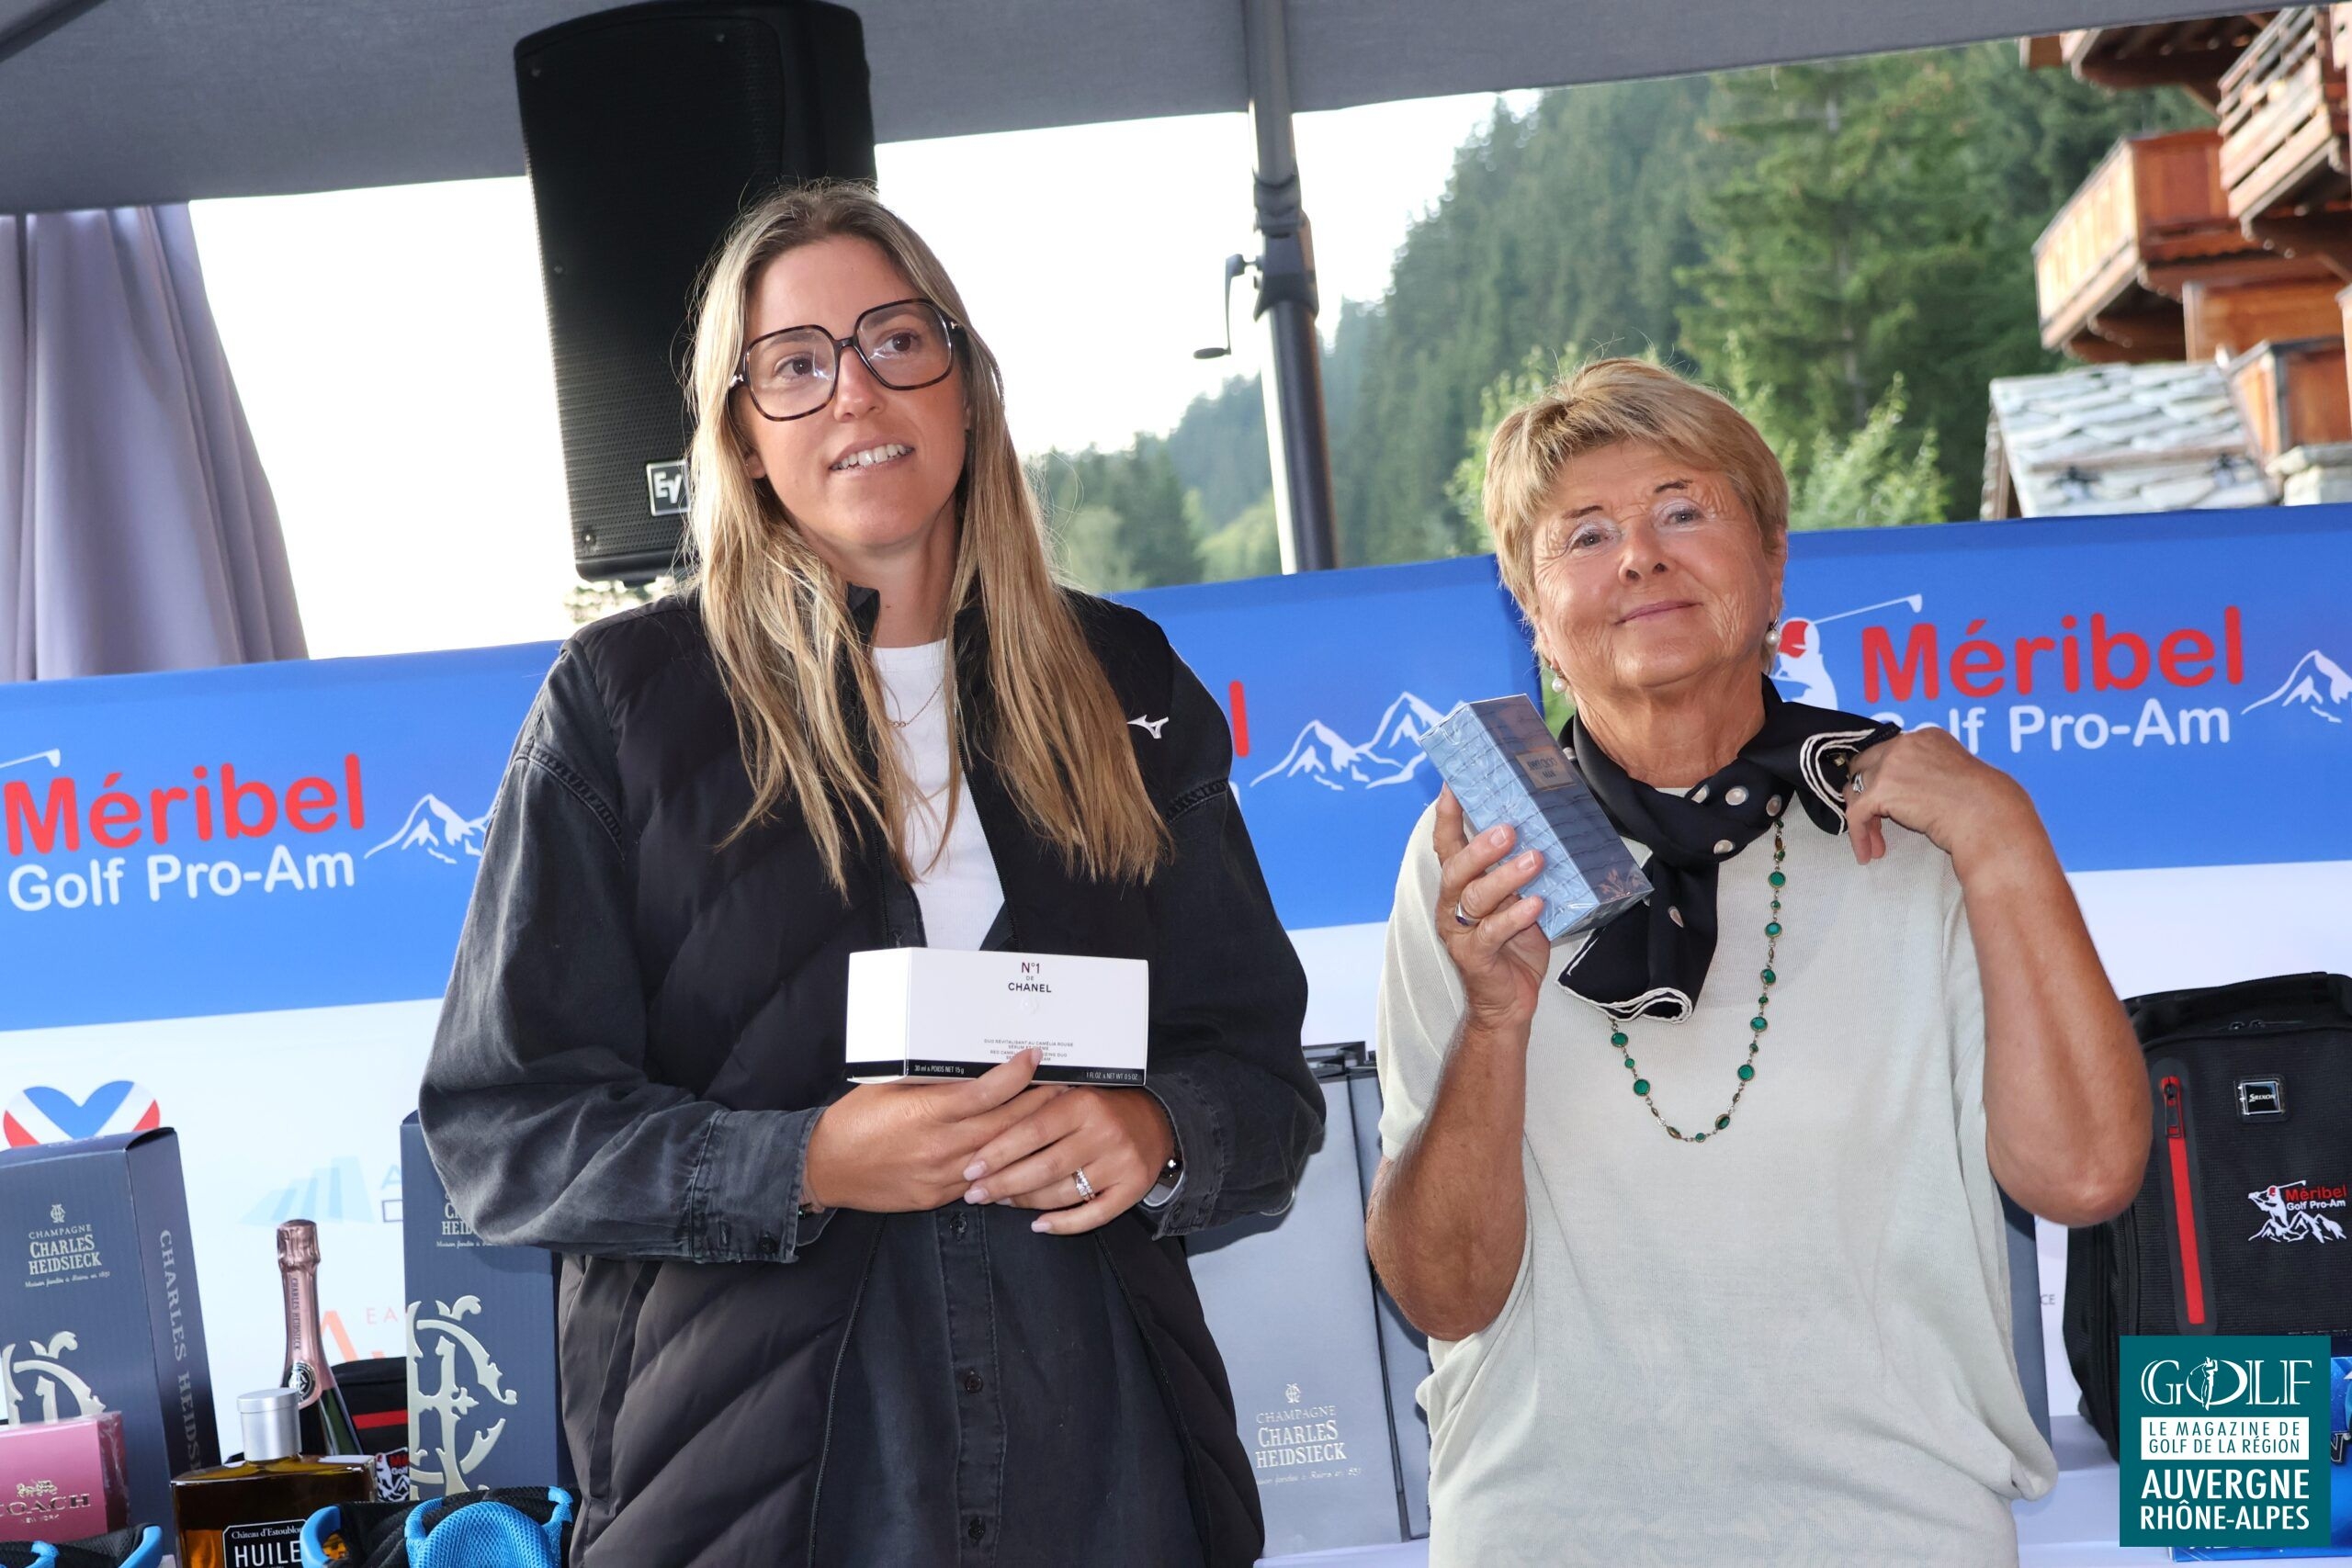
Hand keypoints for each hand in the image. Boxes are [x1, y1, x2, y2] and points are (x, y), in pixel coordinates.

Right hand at [803, 1049, 1067, 1213]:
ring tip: (1053, 1115)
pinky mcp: (939, 1196)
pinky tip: (1025, 1153)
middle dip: (1037, 1101)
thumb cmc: (856, 1120)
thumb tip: (969, 1064)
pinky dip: (1006, 1165)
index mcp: (927, 1113)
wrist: (826, 1168)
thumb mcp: (890, 1086)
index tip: (1034, 1057)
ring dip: (1029, 1135)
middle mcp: (940, 1146)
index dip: (1016, 1074)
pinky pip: (983, 1181)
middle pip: (1004, 1123)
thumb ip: (931, 1079)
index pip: (986, 1092)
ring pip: (1000, 1155)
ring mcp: (942, 1176)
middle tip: (1063, 1083)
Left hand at [959, 1087, 1175, 1235]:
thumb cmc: (1098, 1108)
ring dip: (1026, 1202)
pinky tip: (1038, 1225)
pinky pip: (1092, 1215)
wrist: (1154, 1121)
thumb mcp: (1070, 1094)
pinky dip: (1062, 1224)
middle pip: (1044, 1167)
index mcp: (1083, 1103)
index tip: (971, 1168)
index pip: (1032, 1131)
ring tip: (1000, 1201)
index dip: (997, 1152)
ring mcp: (1120, 1163)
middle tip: (975, 1194)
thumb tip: (981, 1125)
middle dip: (1003, 1183)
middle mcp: (1104, 1132)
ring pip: (1063, 1193)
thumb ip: (1034, 1106)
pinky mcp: (1133, 1189)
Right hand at [1432, 787, 1550, 1030]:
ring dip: (1506, 876)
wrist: (1510, 1001)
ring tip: (1535, 860)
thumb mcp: (1519, 900)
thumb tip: (1549, 832)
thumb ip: (1522, 872)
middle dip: (1481, 846)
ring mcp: (1461, 931)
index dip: (1447, 815)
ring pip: (1476, 897)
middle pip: (1457, 868)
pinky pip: (1492, 932)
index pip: (1447, 844)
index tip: (1453, 785)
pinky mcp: (1475, 956)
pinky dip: (1515, 916)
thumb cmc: (1515, 945)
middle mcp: (1454, 904)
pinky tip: (1536, 903)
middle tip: (1509, 829)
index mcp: (1460, 885)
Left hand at [1843, 728, 2038, 869]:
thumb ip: (1925, 771)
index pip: (1886, 753)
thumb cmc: (1979, 803)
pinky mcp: (1881, 789)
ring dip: (1864, 820)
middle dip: (1866, 795)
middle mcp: (1904, 743)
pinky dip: (1859, 836)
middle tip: (1875, 822)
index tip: (1885, 804)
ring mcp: (1890, 764)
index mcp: (1924, 736)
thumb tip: (1904, 790)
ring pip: (1857, 791)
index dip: (1882, 779)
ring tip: (1876, 844)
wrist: (1987, 815)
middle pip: (1864, 767)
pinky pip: (1857, 813)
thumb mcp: (1951, 774)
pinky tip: (1868, 853)